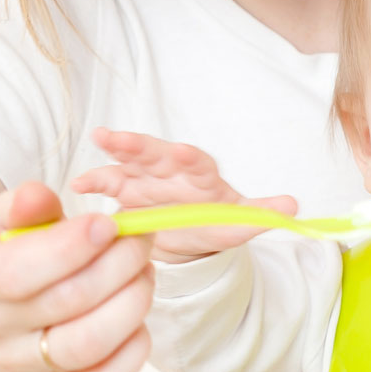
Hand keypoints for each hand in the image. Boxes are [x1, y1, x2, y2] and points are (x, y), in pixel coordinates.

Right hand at [0, 182, 152, 371]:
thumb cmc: (3, 255)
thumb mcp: (1, 219)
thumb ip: (25, 206)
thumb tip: (35, 197)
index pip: (16, 272)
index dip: (72, 247)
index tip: (109, 224)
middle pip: (69, 303)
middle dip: (121, 264)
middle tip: (141, 241)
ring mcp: (20, 362)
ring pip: (88, 346)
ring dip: (133, 304)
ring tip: (144, 274)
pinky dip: (134, 353)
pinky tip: (140, 321)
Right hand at [71, 127, 297, 262]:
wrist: (195, 234)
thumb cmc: (220, 221)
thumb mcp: (241, 222)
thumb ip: (262, 214)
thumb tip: (294, 208)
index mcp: (203, 177)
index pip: (197, 162)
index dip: (188, 157)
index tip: (180, 152)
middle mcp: (173, 172)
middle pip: (157, 155)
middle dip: (139, 146)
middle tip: (117, 137)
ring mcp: (148, 179)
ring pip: (130, 162)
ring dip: (115, 152)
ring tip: (99, 140)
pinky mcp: (128, 192)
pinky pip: (109, 183)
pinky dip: (94, 181)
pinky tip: (77, 186)